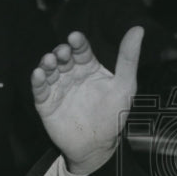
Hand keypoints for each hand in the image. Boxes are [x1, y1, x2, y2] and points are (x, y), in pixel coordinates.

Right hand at [31, 27, 142, 175]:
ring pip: (50, 70)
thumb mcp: (125, 85)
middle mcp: (72, 74)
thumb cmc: (113, 115)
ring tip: (49, 61)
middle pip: (63, 58)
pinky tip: (39, 74)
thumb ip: (128, 58)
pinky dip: (38, 81)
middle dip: (61, 52)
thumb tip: (138, 29)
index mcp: (89, 67)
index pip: (81, 50)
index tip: (75, 37)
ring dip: (47, 63)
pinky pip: (40, 89)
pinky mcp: (46, 103)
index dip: (77, 42)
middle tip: (62, 52)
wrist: (98, 145)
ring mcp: (58, 88)